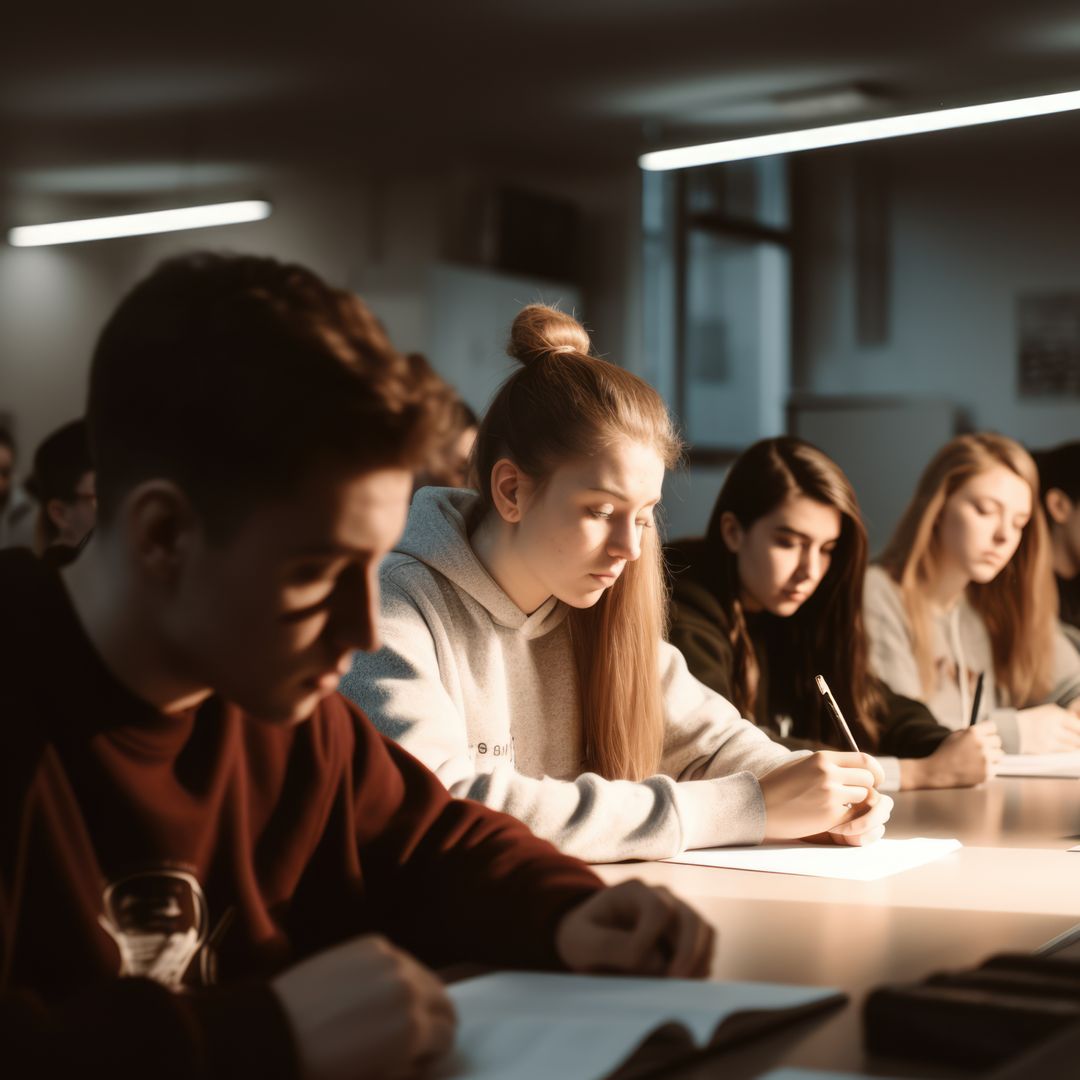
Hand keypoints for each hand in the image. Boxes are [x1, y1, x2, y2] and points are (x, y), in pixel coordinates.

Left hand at [271, 935, 455, 1079]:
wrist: (274, 1031)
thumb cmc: (321, 1068)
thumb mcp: (375, 1079)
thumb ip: (407, 1066)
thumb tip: (420, 1056)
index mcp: (412, 1029)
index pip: (447, 1036)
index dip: (433, 1052)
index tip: (417, 1058)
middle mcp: (409, 988)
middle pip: (445, 1001)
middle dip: (434, 1020)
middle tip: (411, 1036)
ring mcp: (392, 960)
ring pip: (426, 976)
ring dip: (417, 994)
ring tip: (387, 1012)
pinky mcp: (373, 943)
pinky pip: (399, 959)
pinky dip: (394, 974)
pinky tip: (368, 990)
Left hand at [555, 880, 713, 978]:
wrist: (587, 940)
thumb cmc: (582, 938)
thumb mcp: (581, 942)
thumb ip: (611, 947)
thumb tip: (657, 962)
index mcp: (633, 891)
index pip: (658, 908)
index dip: (652, 938)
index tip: (636, 964)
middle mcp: (661, 896)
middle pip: (690, 918)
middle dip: (687, 953)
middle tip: (674, 983)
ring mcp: (677, 913)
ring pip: (704, 932)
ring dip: (698, 961)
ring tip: (680, 987)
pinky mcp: (686, 934)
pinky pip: (706, 947)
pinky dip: (700, 966)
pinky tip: (681, 984)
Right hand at [759, 751, 884, 841]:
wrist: (758, 806)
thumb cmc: (778, 785)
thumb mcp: (803, 764)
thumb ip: (827, 765)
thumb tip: (853, 768)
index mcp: (822, 758)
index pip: (864, 760)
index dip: (875, 771)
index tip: (874, 779)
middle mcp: (829, 774)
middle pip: (867, 779)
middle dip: (866, 787)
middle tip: (857, 795)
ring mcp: (830, 796)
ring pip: (863, 798)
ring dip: (856, 803)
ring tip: (840, 806)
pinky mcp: (830, 817)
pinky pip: (853, 816)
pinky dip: (848, 818)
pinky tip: (833, 817)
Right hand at [901, 724, 1001, 788]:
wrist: (938, 772)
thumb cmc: (945, 753)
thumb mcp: (954, 736)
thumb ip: (970, 732)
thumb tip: (984, 731)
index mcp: (973, 733)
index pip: (992, 726)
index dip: (988, 731)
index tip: (986, 735)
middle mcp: (981, 744)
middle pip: (997, 741)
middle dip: (990, 744)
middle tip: (980, 750)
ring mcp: (986, 759)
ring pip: (999, 755)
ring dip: (991, 757)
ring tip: (977, 760)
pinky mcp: (988, 772)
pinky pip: (996, 768)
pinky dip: (988, 769)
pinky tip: (975, 769)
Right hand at [1016, 704, 1079, 753]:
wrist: (1012, 729)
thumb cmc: (1032, 719)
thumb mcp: (1048, 711)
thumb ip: (1065, 714)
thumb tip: (1077, 718)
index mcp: (1055, 714)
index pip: (1078, 725)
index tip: (1079, 730)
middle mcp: (1052, 727)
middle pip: (1078, 737)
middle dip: (1079, 738)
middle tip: (1077, 738)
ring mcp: (1049, 739)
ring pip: (1073, 746)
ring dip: (1075, 745)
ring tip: (1074, 742)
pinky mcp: (1045, 749)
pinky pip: (1063, 751)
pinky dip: (1067, 750)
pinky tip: (1066, 746)